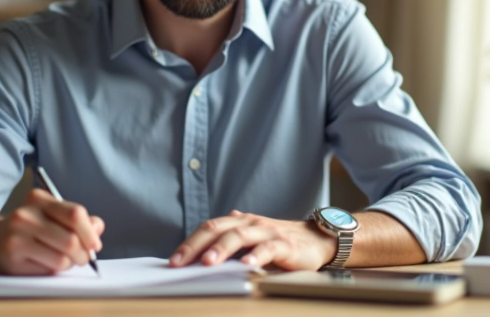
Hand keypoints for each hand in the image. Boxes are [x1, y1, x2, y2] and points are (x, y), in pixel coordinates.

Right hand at [0, 188, 104, 274]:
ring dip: (71, 263)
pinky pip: (49, 268)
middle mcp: (25, 214)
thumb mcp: (53, 217)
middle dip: (83, 253)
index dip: (90, 232)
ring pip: (62, 257)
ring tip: (65, 261)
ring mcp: (16, 234)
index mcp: (39, 198)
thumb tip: (97, 227)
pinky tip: (48, 264)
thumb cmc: (31, 229)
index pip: (75, 214)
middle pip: (71, 239)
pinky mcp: (12, 255)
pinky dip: (56, 270)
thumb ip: (78, 220)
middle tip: (83, 258)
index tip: (95, 245)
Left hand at [169, 210, 335, 270]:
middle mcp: (249, 223)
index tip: (173, 261)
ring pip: (239, 237)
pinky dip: (256, 256)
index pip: (208, 229)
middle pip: (216, 230)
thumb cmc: (278, 243)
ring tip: (208, 262)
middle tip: (179, 262)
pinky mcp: (284, 244)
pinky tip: (247, 266)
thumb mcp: (250, 242)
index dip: (188, 243)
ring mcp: (266, 232)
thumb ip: (229, 245)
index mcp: (237, 222)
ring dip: (221, 249)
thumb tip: (198, 259)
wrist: (316, 239)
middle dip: (195, 246)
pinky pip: (268, 249)